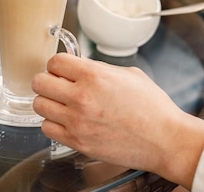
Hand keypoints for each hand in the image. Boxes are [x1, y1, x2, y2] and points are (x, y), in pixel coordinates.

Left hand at [32, 53, 203, 188]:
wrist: (164, 139)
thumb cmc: (152, 107)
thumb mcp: (128, 74)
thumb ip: (98, 68)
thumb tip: (79, 66)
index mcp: (94, 75)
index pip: (54, 61)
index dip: (58, 64)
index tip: (62, 69)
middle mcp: (81, 97)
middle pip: (39, 82)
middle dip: (48, 80)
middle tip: (57, 84)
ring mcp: (77, 122)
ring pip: (40, 105)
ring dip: (49, 102)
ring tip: (63, 104)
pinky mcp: (77, 142)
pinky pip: (47, 128)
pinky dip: (53, 123)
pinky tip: (67, 121)